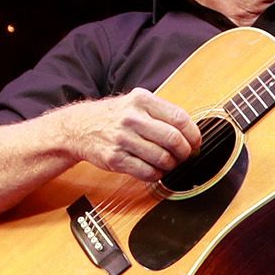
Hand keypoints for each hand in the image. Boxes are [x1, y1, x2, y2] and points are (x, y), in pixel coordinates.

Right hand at [57, 89, 199, 179]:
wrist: (79, 127)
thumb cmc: (114, 117)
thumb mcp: (136, 103)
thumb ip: (162, 113)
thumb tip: (192, 134)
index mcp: (142, 100)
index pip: (179, 118)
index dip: (193, 135)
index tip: (196, 143)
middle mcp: (132, 118)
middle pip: (173, 139)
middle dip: (185, 152)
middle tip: (184, 156)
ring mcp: (122, 139)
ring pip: (162, 158)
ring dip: (171, 165)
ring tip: (168, 163)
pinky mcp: (115, 158)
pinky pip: (147, 172)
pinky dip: (156, 174)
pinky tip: (155, 170)